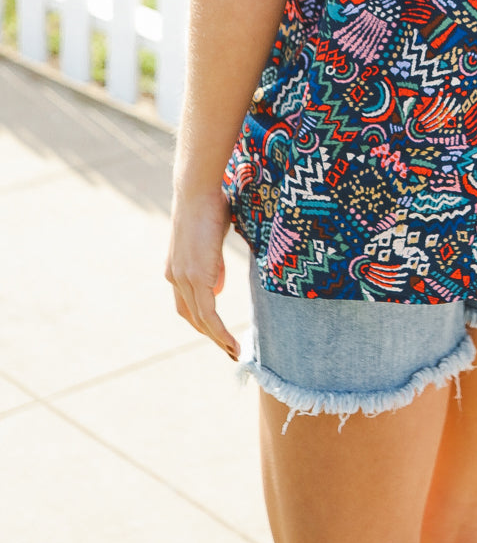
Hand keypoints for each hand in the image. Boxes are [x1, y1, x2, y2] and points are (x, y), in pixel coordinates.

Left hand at [165, 185, 239, 360]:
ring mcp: (184, 279)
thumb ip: (213, 265)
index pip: (187, 303)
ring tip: (234, 351)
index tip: (218, 331)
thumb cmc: (209, 206)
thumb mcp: (210, 240)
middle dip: (210, 335)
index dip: (202, 320)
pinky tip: (231, 342)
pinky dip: (219, 332)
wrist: (198, 191)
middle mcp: (175, 277)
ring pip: (200, 319)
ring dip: (217, 339)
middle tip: (229, 349)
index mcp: (176, 269)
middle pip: (191, 316)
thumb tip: (218, 289)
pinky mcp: (196, 278)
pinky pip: (208, 314)